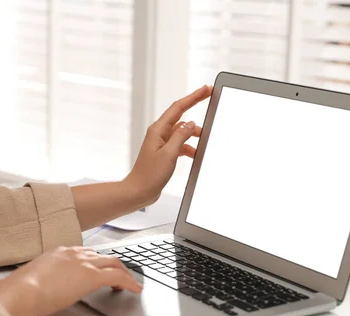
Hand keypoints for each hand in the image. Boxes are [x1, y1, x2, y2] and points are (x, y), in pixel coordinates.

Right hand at [0, 247, 141, 315]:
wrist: (22, 291)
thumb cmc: (21, 290)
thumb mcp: (36, 278)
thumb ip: (47, 278)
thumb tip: (48, 287)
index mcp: (60, 252)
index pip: (86, 253)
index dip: (97, 261)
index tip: (100, 268)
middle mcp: (74, 253)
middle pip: (103, 256)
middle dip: (115, 266)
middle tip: (121, 276)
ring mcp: (84, 263)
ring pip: (114, 264)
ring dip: (124, 274)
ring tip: (130, 284)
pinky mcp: (92, 276)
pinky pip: (118, 277)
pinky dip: (129, 283)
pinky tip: (135, 290)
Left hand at [69, 85, 211, 229]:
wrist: (138, 191)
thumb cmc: (149, 175)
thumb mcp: (169, 154)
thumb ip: (181, 136)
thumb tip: (191, 123)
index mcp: (158, 130)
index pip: (179, 107)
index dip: (194, 97)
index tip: (206, 89)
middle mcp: (159, 133)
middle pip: (181, 117)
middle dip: (196, 111)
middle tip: (210, 103)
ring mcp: (161, 143)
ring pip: (182, 132)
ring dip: (193, 135)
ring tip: (205, 140)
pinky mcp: (164, 153)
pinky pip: (180, 145)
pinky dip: (189, 147)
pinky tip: (195, 154)